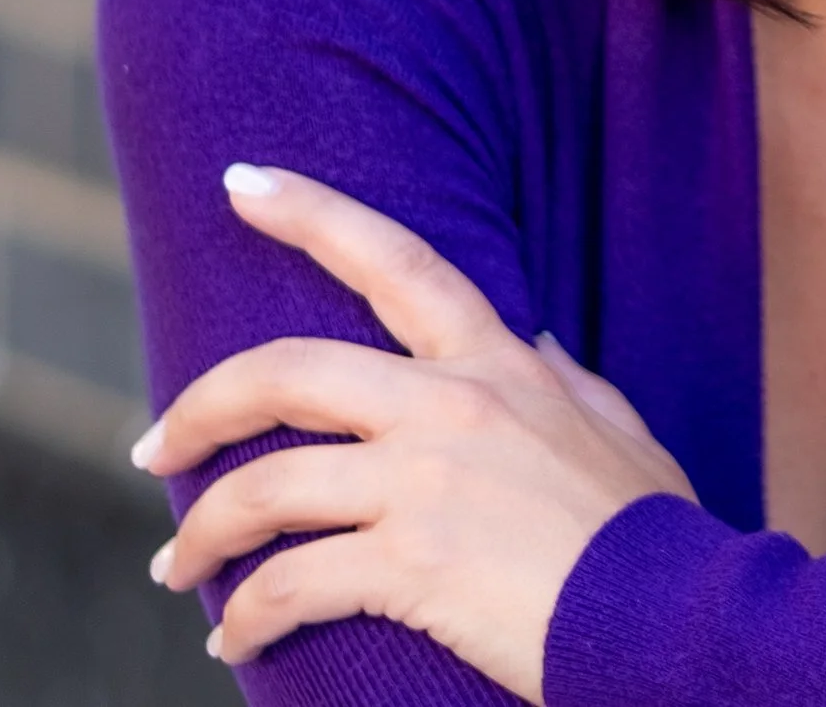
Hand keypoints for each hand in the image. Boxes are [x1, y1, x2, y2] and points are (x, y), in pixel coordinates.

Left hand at [135, 164, 697, 702]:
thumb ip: (564, 379)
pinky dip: (243, 619)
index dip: (313, 212)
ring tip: (179, 568)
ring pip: (262, 489)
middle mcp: (451, 405)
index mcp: (499, 365)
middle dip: (198, 408)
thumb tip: (531, 332)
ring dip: (201, 534)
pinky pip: (287, 585)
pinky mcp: (409, 563)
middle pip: (284, 372)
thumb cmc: (650, 532)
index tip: (240, 182)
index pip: (397, 261)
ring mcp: (426, 481)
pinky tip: (233, 643)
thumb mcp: (616, 430)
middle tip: (152, 447)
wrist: (673, 616)